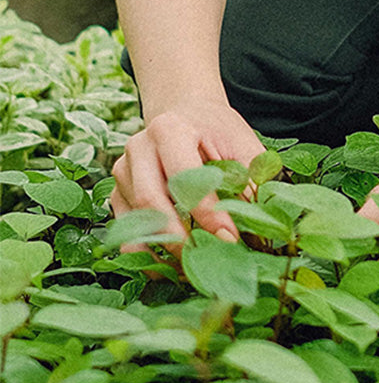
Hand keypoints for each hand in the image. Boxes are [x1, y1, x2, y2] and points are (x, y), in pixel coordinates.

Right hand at [109, 101, 264, 259]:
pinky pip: (127, 228)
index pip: (185, 177)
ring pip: (135, 219)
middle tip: (208, 261)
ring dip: (162, 249)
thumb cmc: (217, 131)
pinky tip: (172, 267)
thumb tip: (257, 220)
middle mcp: (138, 148)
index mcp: (170, 130)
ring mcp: (123, 170)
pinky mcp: (117, 191)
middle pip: (151, 201)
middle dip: (180, 238)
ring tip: (192, 269)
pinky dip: (148, 251)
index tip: (230, 238)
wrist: (185, 113)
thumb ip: (251, 176)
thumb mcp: (241, 143)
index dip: (207, 212)